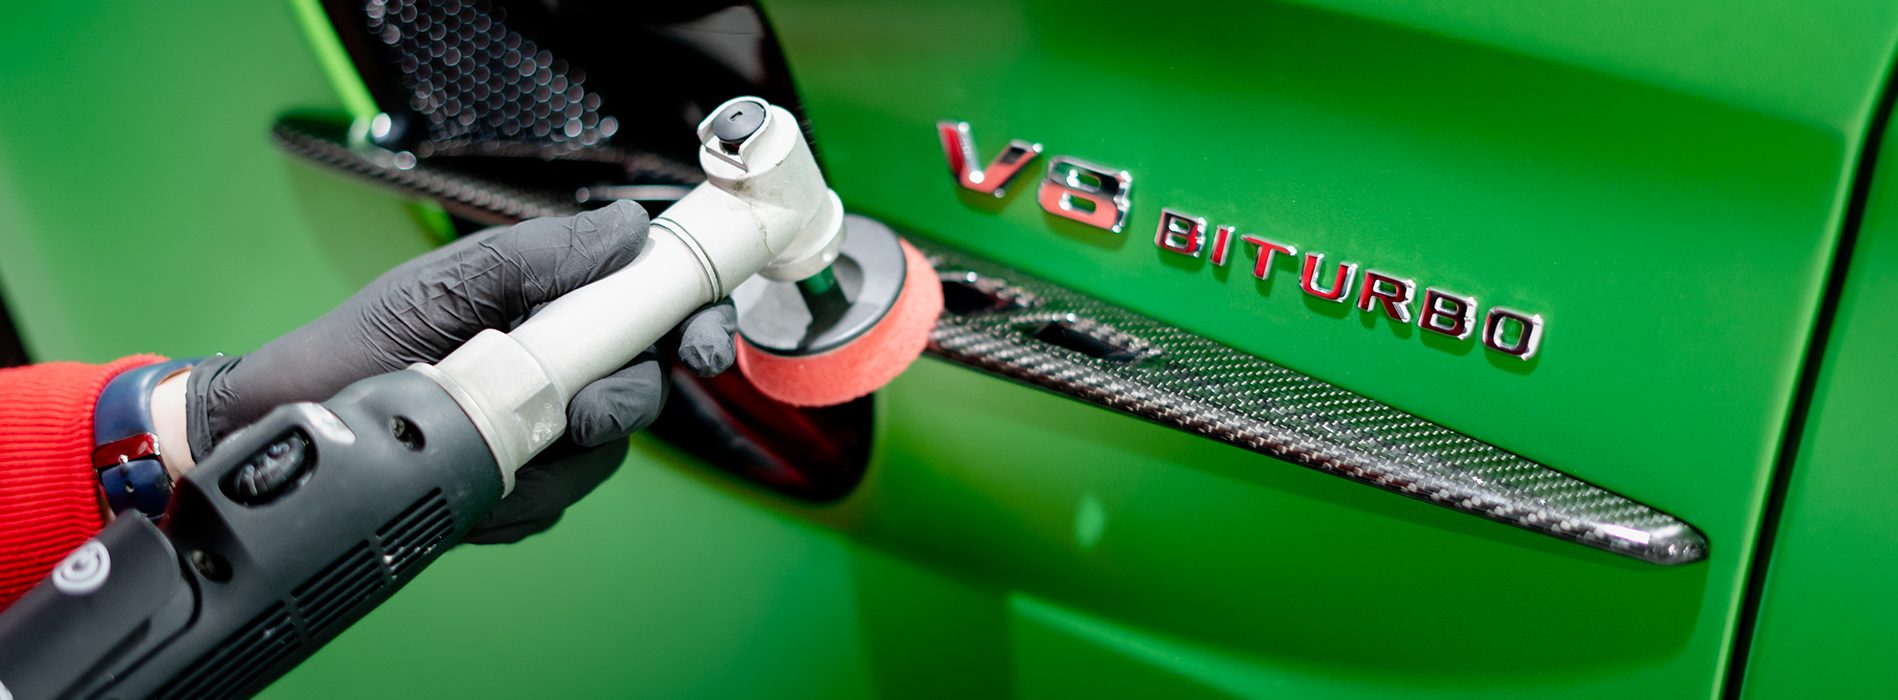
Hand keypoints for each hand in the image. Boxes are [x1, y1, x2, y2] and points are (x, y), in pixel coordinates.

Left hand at [180, 201, 734, 541]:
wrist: (293, 419)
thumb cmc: (365, 338)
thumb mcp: (455, 280)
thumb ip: (545, 254)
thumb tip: (632, 227)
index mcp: (560, 308)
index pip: (657, 310)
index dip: (697, 321)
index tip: (703, 342)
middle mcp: (563, 369)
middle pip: (649, 387)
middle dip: (628, 399)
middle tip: (587, 409)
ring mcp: (546, 434)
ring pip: (607, 453)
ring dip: (560, 452)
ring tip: (492, 438)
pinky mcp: (523, 493)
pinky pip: (557, 502)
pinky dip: (520, 493)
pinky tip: (474, 478)